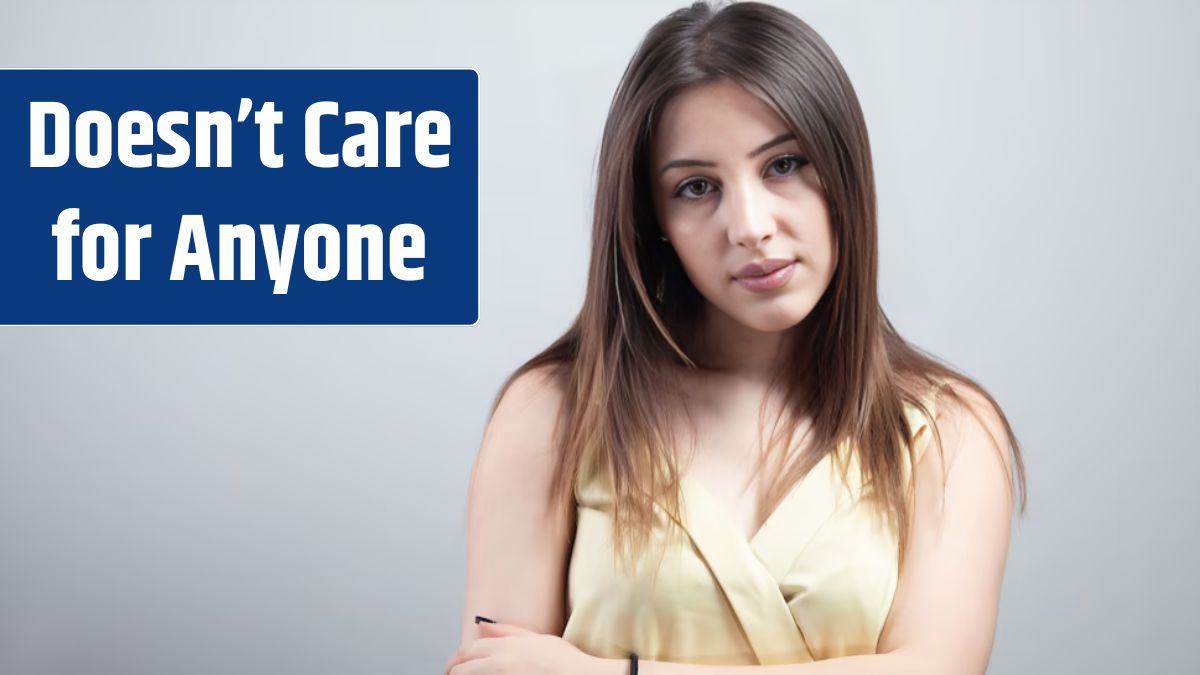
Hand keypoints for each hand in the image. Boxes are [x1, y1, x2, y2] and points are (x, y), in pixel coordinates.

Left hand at [443, 620, 602, 674]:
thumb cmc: (566, 663)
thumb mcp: (539, 639)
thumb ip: (508, 632)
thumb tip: (483, 625)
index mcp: (507, 648)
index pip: (468, 650)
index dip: (456, 658)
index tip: (452, 665)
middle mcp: (500, 664)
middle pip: (461, 668)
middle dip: (453, 671)